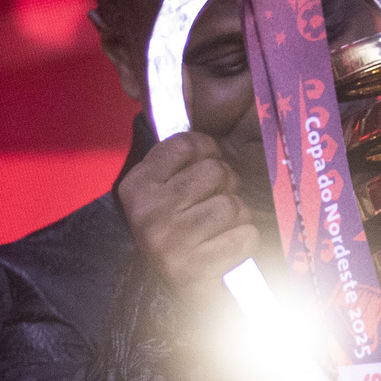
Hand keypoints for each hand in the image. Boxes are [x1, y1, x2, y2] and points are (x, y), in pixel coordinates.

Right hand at [118, 131, 259, 310]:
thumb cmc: (187, 235)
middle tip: (213, 211)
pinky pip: (244, 235)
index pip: (187, 144)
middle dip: (225, 190)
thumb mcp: (172, 189)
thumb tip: (185, 77)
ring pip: (232, 205)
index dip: (207, 155)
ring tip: (220, 233)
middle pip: (215, 172)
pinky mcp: (193, 270)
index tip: (202, 175)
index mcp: (136, 187)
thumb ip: (179, 144)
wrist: (189, 303)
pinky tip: (227, 253)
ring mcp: (168, 243)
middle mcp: (146, 213)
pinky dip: (244, 244)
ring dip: (237, 219)